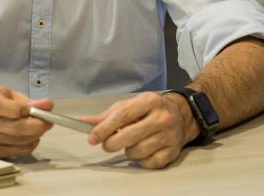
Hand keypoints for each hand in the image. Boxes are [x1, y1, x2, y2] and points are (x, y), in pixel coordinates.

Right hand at [0, 86, 53, 157]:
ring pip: (20, 141)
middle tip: (49, 121)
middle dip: (39, 125)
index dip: (29, 110)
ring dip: (36, 135)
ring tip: (40, 127)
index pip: (11, 108)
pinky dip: (29, 144)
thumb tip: (48, 105)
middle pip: (17, 128)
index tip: (43, 108)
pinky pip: (18, 151)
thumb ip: (28, 101)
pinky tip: (30, 137)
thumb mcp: (8, 94)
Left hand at [81, 91, 197, 168]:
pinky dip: (141, 160)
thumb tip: (83, 122)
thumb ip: (106, 115)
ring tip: (130, 143)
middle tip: (107, 144)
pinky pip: (149, 163)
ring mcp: (169, 135)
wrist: (180, 115)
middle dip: (112, 143)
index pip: (123, 115)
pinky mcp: (173, 152)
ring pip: (138, 151)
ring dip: (128, 151)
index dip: (105, 128)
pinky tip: (142, 150)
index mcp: (149, 101)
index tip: (92, 137)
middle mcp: (161, 117)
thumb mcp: (129, 105)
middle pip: (130, 135)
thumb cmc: (149, 110)